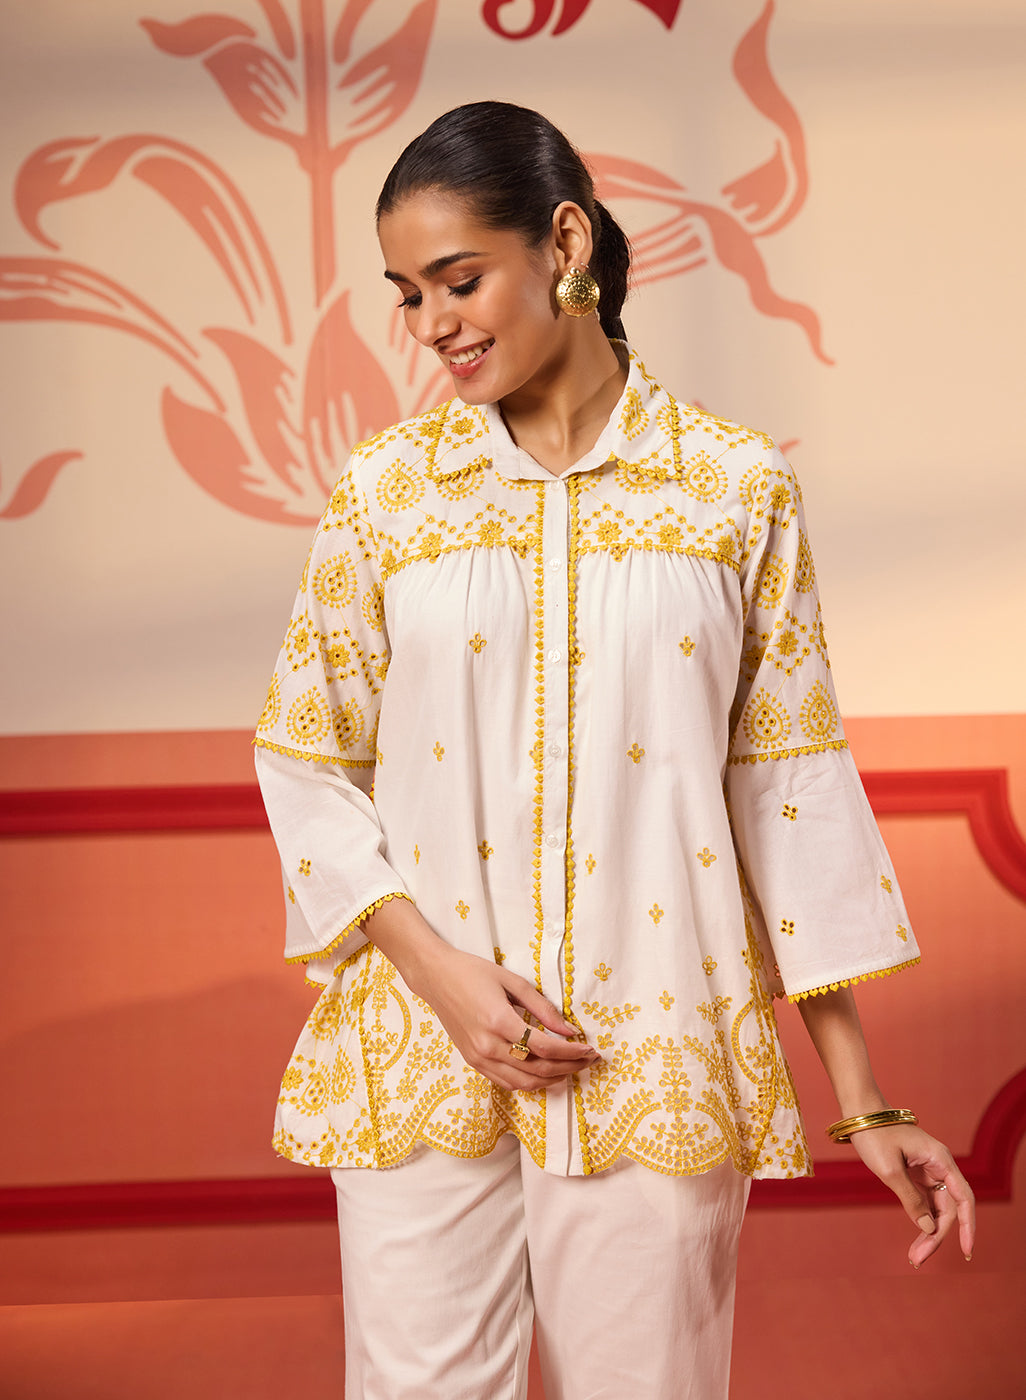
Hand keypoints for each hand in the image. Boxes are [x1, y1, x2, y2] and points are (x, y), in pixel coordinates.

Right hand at [413, 942, 599, 1091]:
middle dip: (569, 1067)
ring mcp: (479, 1058)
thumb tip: (568, 1029)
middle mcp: (488, 1046)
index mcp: (499, 1022)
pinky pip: (506, 1082)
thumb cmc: (472, 972)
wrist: (435, 977)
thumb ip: (542, 1007)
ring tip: (571, 1068)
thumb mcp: (512, 981)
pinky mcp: (473, 1062)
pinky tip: (544, 1072)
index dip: (572, 1052)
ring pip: (524, 1083)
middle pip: (538, 1069)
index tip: (590, 1049)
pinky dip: (530, 1082)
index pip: (545, 1047)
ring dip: (552, 1079)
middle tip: (588, 1060)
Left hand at [849, 1123, 975, 1267]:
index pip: (964, 1199)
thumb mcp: (890, 1170)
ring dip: (929, 1231)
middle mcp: (939, 1166)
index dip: (968, 1226)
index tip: (967, 1251)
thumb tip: (929, 1227)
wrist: (858, 1112)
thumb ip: (911, 1200)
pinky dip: (921, 1219)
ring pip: (936, 1207)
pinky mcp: (915, 1174)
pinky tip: (917, 1236)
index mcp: (940, 1160)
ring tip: (915, 1255)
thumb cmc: (874, 1135)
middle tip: (918, 1258)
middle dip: (936, 1235)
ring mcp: (927, 1170)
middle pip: (948, 1208)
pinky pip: (925, 1201)